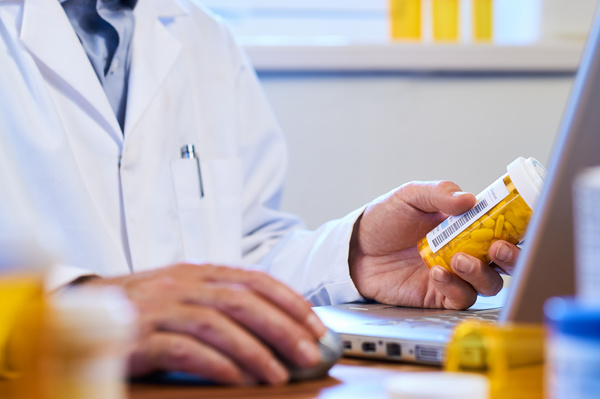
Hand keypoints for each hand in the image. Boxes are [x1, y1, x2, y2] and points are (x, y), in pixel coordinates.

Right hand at [81, 263, 326, 384]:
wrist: (80, 311)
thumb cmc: (143, 308)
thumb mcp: (184, 294)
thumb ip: (222, 302)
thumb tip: (276, 326)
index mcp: (198, 272)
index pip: (255, 280)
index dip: (290, 302)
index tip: (316, 326)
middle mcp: (182, 284)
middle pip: (243, 301)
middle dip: (283, 328)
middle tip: (310, 353)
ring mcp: (160, 308)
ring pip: (218, 324)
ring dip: (256, 350)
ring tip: (280, 374)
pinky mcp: (139, 337)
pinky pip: (186, 350)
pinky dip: (218, 365)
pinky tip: (239, 380)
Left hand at [348, 181, 519, 309]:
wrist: (355, 248)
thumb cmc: (384, 219)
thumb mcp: (410, 196)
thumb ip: (438, 193)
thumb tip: (469, 198)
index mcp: (465, 224)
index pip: (502, 227)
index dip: (517, 228)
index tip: (517, 225)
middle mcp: (465, 250)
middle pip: (506, 261)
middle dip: (513, 257)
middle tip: (498, 248)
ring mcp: (454, 275)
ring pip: (488, 284)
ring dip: (480, 273)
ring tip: (458, 260)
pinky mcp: (438, 295)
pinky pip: (460, 298)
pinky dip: (455, 287)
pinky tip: (436, 273)